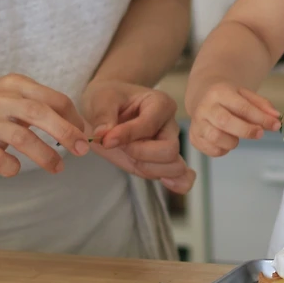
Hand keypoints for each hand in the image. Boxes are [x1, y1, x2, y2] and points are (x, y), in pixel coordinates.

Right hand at [0, 75, 88, 177]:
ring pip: (24, 138)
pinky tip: (17, 168)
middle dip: (66, 132)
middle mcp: (3, 101)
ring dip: (46, 156)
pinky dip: (13, 167)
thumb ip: (37, 101)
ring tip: (58, 167)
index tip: (81, 132)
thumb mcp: (9, 89)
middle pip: (42, 113)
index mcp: (16, 85)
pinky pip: (0, 159)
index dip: (73, 117)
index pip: (54, 98)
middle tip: (82, 150)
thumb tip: (73, 124)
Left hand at [80, 80, 196, 193]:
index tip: (105, 139)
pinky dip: (178, 183)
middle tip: (121, 147)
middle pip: (169, 150)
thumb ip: (103, 115)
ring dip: (148, 168)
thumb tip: (105, 136)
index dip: (127, 135)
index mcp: (160, 104)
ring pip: (174, 167)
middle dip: (141, 154)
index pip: (150, 125)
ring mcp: (168, 145)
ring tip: (130, 156)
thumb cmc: (107, 99)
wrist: (106, 110)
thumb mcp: (100, 99)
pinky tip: (166, 182)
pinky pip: (183, 178)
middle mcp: (169, 125)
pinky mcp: (162, 163)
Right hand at [188, 81, 281, 157]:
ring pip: (216, 138)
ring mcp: (197, 123)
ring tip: (237, 136)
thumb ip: (262, 105)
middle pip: (226, 122)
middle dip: (246, 130)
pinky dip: (224, 149)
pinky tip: (226, 140)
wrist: (204, 95)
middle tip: (259, 133)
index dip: (260, 118)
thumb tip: (276, 118)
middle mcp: (205, 107)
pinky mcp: (194, 137)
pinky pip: (212, 150)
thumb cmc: (229, 97)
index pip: (241, 107)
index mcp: (219, 92)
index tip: (275, 125)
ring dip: (233, 141)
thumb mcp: (246, 94)